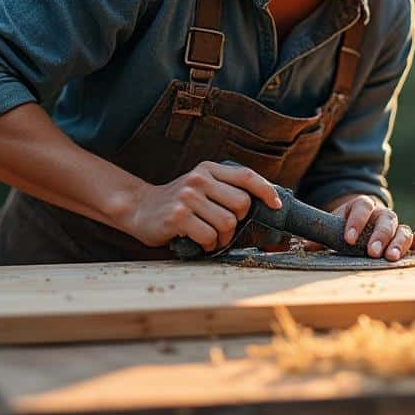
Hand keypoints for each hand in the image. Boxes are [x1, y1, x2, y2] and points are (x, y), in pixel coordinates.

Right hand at [113, 161, 281, 250]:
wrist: (138, 208)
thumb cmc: (177, 202)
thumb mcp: (200, 186)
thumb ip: (224, 189)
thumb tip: (264, 204)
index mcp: (208, 169)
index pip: (247, 176)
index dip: (266, 191)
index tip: (276, 205)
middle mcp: (199, 179)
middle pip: (242, 204)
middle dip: (239, 222)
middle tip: (225, 228)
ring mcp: (187, 197)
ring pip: (227, 223)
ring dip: (223, 238)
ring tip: (211, 237)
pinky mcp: (178, 217)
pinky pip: (209, 236)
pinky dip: (209, 245)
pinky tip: (200, 243)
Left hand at [328, 194, 414, 261]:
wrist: (361, 221)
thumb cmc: (345, 226)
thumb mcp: (333, 226)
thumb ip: (321, 236)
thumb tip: (304, 247)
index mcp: (362, 206)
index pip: (361, 207)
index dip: (356, 221)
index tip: (348, 238)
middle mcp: (381, 214)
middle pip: (386, 220)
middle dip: (379, 236)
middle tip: (372, 252)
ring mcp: (396, 225)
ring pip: (403, 229)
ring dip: (398, 243)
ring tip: (391, 258)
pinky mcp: (406, 237)